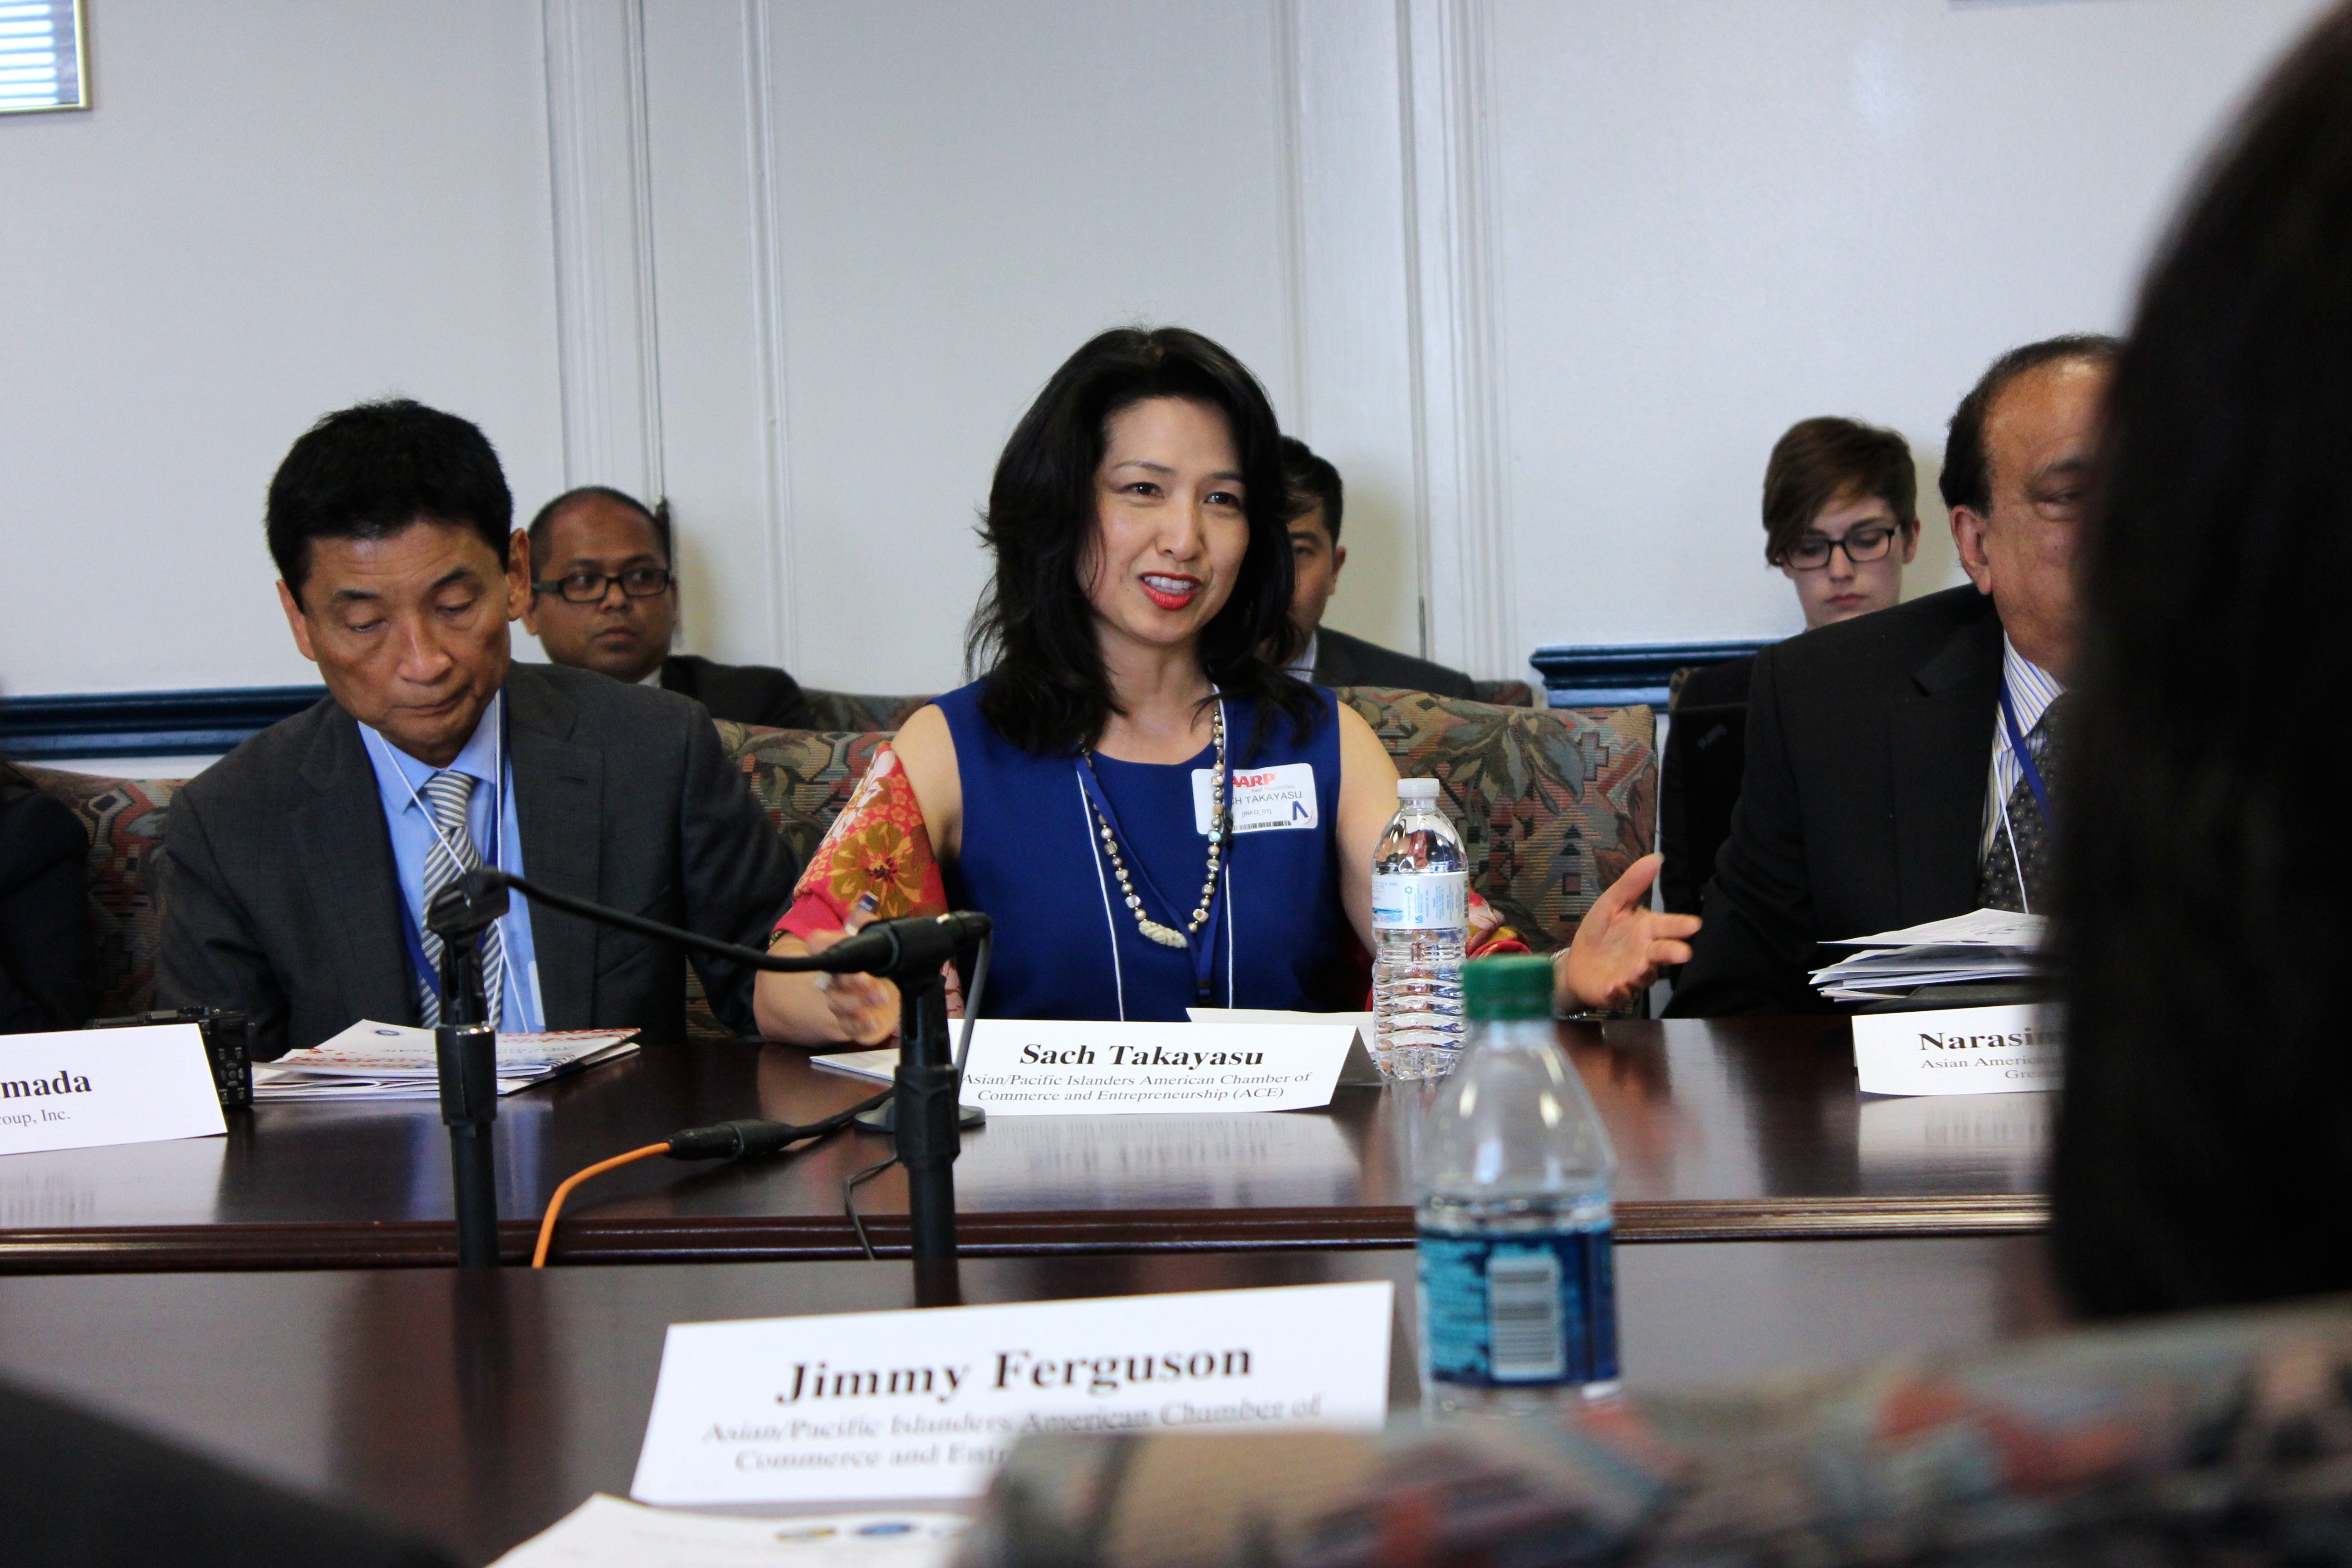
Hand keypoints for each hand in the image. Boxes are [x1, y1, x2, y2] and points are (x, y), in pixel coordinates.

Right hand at [805, 926, 900, 1044]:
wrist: (888, 990)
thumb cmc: (878, 960)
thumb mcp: (876, 940)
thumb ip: (868, 927)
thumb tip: (862, 913)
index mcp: (837, 954)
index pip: (818, 945)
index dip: (823, 946)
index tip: (838, 946)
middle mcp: (833, 979)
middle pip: (832, 979)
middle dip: (851, 980)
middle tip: (870, 980)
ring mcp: (839, 1001)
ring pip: (837, 1004)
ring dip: (856, 1003)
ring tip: (880, 999)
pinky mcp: (849, 1022)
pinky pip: (847, 1027)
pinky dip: (859, 1026)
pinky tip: (873, 1022)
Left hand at [1554, 853, 1699, 1012]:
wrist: (1577, 962)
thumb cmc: (1601, 931)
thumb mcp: (1611, 903)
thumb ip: (1632, 883)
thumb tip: (1656, 857)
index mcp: (1646, 930)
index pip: (1667, 926)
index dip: (1680, 926)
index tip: (1694, 925)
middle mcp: (1644, 954)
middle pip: (1662, 953)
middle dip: (1672, 953)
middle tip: (1684, 953)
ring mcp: (1631, 975)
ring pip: (1643, 975)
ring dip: (1643, 973)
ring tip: (1640, 967)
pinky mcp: (1615, 992)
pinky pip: (1619, 994)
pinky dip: (1618, 992)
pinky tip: (1614, 987)